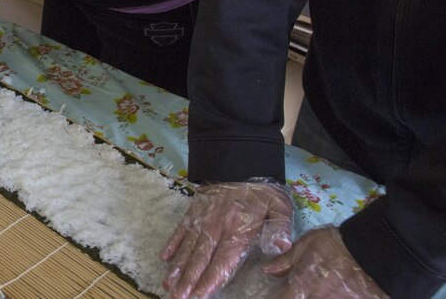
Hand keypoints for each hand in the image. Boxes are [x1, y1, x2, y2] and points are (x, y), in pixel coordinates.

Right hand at [162, 181, 292, 298]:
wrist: (240, 161)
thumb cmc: (262, 190)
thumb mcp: (279, 206)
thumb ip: (280, 227)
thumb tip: (282, 247)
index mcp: (238, 230)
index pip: (223, 261)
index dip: (210, 280)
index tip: (199, 296)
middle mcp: (216, 227)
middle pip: (200, 259)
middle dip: (188, 280)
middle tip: (177, 298)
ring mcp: (202, 218)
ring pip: (187, 247)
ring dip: (177, 268)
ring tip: (168, 285)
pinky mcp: (193, 210)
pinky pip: (180, 229)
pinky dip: (172, 244)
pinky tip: (164, 258)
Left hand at [262, 226, 387, 297]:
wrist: (373, 251)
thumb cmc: (337, 245)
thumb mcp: (307, 245)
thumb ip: (286, 261)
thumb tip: (267, 271)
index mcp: (303, 287)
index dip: (276, 298)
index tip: (277, 294)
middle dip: (301, 296)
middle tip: (303, 289)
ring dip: (320, 296)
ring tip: (326, 288)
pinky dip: (338, 296)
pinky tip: (339, 292)